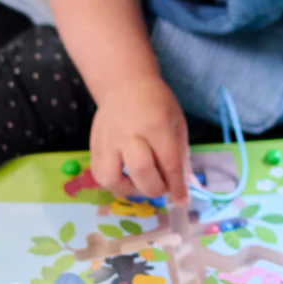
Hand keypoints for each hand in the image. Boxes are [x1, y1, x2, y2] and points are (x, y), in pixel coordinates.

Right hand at [89, 77, 190, 204]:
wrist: (124, 83)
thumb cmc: (156, 103)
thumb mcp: (176, 123)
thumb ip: (181, 156)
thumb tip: (188, 187)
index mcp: (156, 125)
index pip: (168, 162)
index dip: (177, 186)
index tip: (182, 200)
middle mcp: (128, 133)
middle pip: (140, 171)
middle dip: (155, 188)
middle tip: (161, 185)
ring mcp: (107, 140)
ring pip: (111, 178)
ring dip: (128, 189)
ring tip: (138, 182)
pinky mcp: (93, 146)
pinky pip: (99, 175)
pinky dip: (113, 183)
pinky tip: (125, 176)